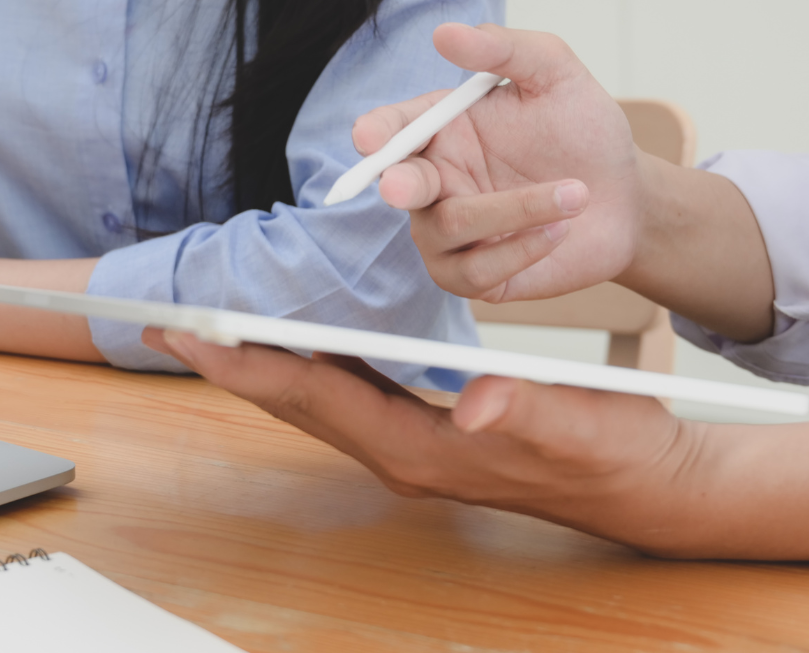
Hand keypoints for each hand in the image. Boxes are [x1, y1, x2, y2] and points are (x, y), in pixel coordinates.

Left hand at [141, 327, 708, 554]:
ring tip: (209, 326)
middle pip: (295, 400)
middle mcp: (401, 451)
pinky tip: (295, 337)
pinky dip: (306, 362)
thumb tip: (474, 405)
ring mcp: (409, 445)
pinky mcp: (424, 431)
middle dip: (228, 360)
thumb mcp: (576, 426)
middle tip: (164, 321)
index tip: (188, 332)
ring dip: (258, 361)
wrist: (644, 486)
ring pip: (313, 398)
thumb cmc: (610, 453)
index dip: (246, 362)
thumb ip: (522, 414)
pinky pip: (345, 394)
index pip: (314, 395)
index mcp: (422, 449)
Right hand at [354, 23, 645, 301]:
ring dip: (513, 211)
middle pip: (399, 186)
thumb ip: (504, 49)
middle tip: (404, 187)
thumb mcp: (554, 74)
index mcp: (441, 130)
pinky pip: (476, 273)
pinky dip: (520, 249)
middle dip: (399, 185)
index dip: (375, 134)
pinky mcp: (477, 276)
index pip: (392, 130)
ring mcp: (451, 234)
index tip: (370, 138)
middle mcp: (436, 183)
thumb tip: (446, 33)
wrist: (626, 196)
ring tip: (576, 194)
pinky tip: (560, 229)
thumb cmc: (584, 132)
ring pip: (449, 230)